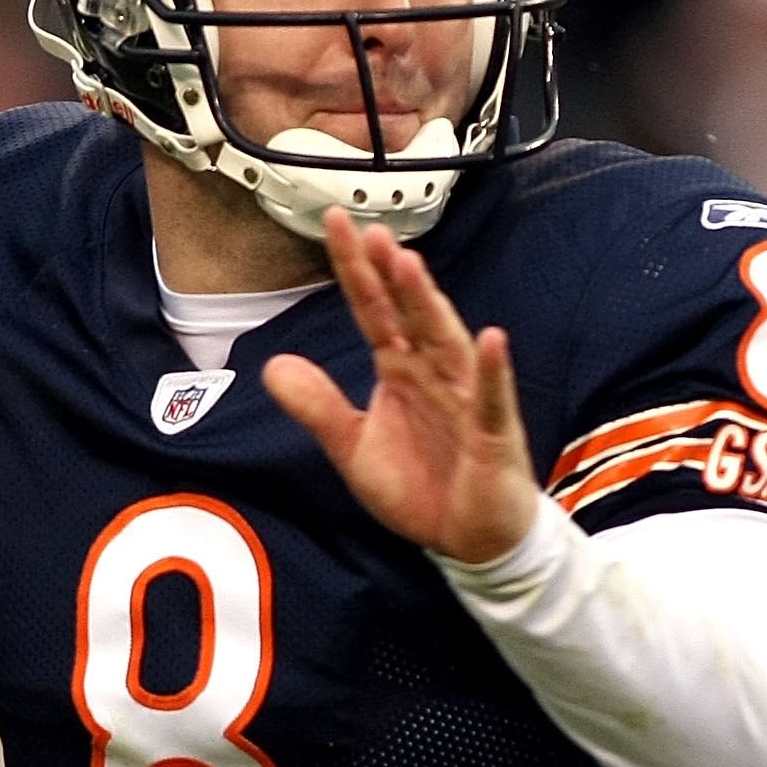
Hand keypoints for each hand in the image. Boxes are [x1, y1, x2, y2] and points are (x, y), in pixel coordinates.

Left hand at [261, 211, 540, 566]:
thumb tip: (273, 365)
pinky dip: (490, 372)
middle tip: (371, 231)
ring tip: (409, 266)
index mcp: (400, 371)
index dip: (356, 270)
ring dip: (429, 306)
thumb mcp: (354, 448)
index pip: (374, 311)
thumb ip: (318, 406)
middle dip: (390, 274)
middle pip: (409, 315)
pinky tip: (489, 340)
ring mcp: (466, 400)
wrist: (470, 542)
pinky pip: (490, 399)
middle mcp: (434, 374)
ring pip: (446, 344)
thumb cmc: (423, 487)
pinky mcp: (493, 434)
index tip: (336, 225)